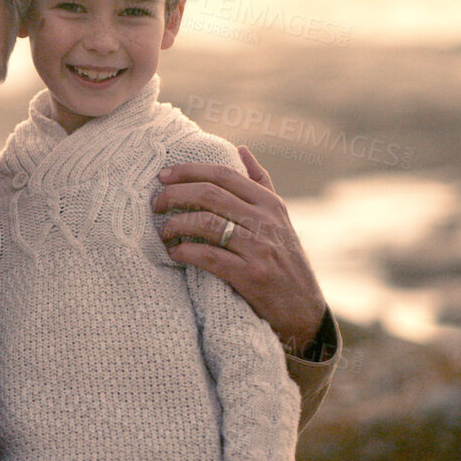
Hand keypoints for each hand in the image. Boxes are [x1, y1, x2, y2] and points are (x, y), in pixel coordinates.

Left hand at [153, 145, 326, 354]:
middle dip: (175, 195)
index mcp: (270, 203)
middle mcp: (266, 221)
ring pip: (206, 223)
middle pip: (209, 194)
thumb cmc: (284, 260)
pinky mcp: (251, 275)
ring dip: (176, 225)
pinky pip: (209, 256)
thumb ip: (261, 184)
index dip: (188, 171)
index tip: (163, 175)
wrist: (304, 310)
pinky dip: (185, 252)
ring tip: (164, 233)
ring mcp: (260, 247)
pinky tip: (175, 253)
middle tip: (156, 204)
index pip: (223, 174)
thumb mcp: (280, 218)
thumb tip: (241, 150)